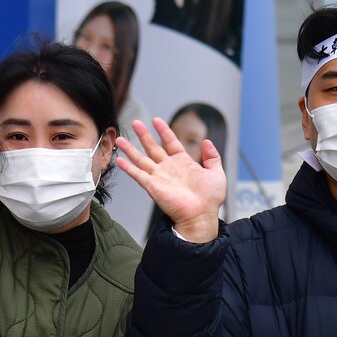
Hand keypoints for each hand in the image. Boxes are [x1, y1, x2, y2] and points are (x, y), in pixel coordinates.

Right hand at [115, 118, 224, 242]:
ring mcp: (159, 177)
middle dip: (143, 134)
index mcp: (183, 163)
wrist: (202, 215)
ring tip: (120, 138)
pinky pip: (138, 174)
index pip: (170, 142)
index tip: (156, 120)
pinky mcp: (152, 186)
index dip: (163, 131)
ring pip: (141, 159)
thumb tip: (207, 141)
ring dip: (130, 149)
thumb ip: (212, 156)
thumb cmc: (210, 199)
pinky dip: (128, 168)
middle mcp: (169, 169)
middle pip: (153, 147)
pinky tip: (119, 160)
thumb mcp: (216, 172)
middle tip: (135, 122)